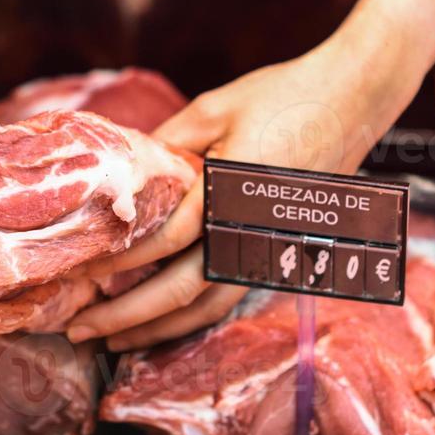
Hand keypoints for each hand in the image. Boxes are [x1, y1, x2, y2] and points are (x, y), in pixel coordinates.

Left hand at [66, 35, 409, 351]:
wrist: (356, 98)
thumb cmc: (283, 95)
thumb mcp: (212, 109)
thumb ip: (164, 144)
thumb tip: (118, 176)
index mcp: (233, 192)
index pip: (167, 240)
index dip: (120, 260)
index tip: (80, 271)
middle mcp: (254, 231)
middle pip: (183, 292)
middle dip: (126, 315)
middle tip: (79, 330)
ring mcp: (272, 248)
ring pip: (209, 308)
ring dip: (158, 328)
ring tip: (113, 338)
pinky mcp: (282, 252)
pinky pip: (230, 296)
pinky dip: (191, 317)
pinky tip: (160, 322)